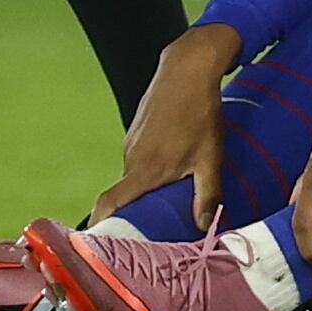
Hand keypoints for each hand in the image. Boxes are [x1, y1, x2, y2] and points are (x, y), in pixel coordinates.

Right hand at [91, 22, 238, 227]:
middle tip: (153, 229)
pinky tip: (173, 166)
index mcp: (144, 170)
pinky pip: (140, 158)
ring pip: (135, 175)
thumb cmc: (200, 111)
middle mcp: (131, 157)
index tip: (101, 244)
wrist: (188, 66)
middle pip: (123, 195)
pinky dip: (151, 169)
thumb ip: (207, 194)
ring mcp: (132, 141)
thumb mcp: (211, 157)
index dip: (100, 225)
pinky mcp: (138, 129)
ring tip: (169, 199)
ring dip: (146, 189)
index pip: (108, 203)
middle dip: (134, 213)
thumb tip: (204, 226)